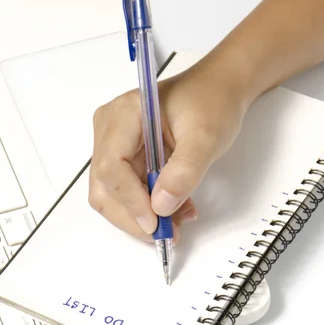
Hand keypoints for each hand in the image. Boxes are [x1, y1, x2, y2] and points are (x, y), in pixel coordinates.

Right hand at [89, 58, 249, 240]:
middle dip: (133, 216)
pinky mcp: (125, 157)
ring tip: (179, 219)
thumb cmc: (212, 102)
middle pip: (105, 186)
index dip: (130, 200)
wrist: (218, 90)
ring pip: (113, 195)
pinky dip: (149, 207)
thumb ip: (184, 172)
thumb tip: (161, 206)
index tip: (155, 223)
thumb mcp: (206, 137)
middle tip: (166, 233)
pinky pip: (128, 191)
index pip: (111, 166)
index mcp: (125, 113)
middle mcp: (110, 128)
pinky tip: (176, 208)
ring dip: (142, 215)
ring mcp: (114, 144)